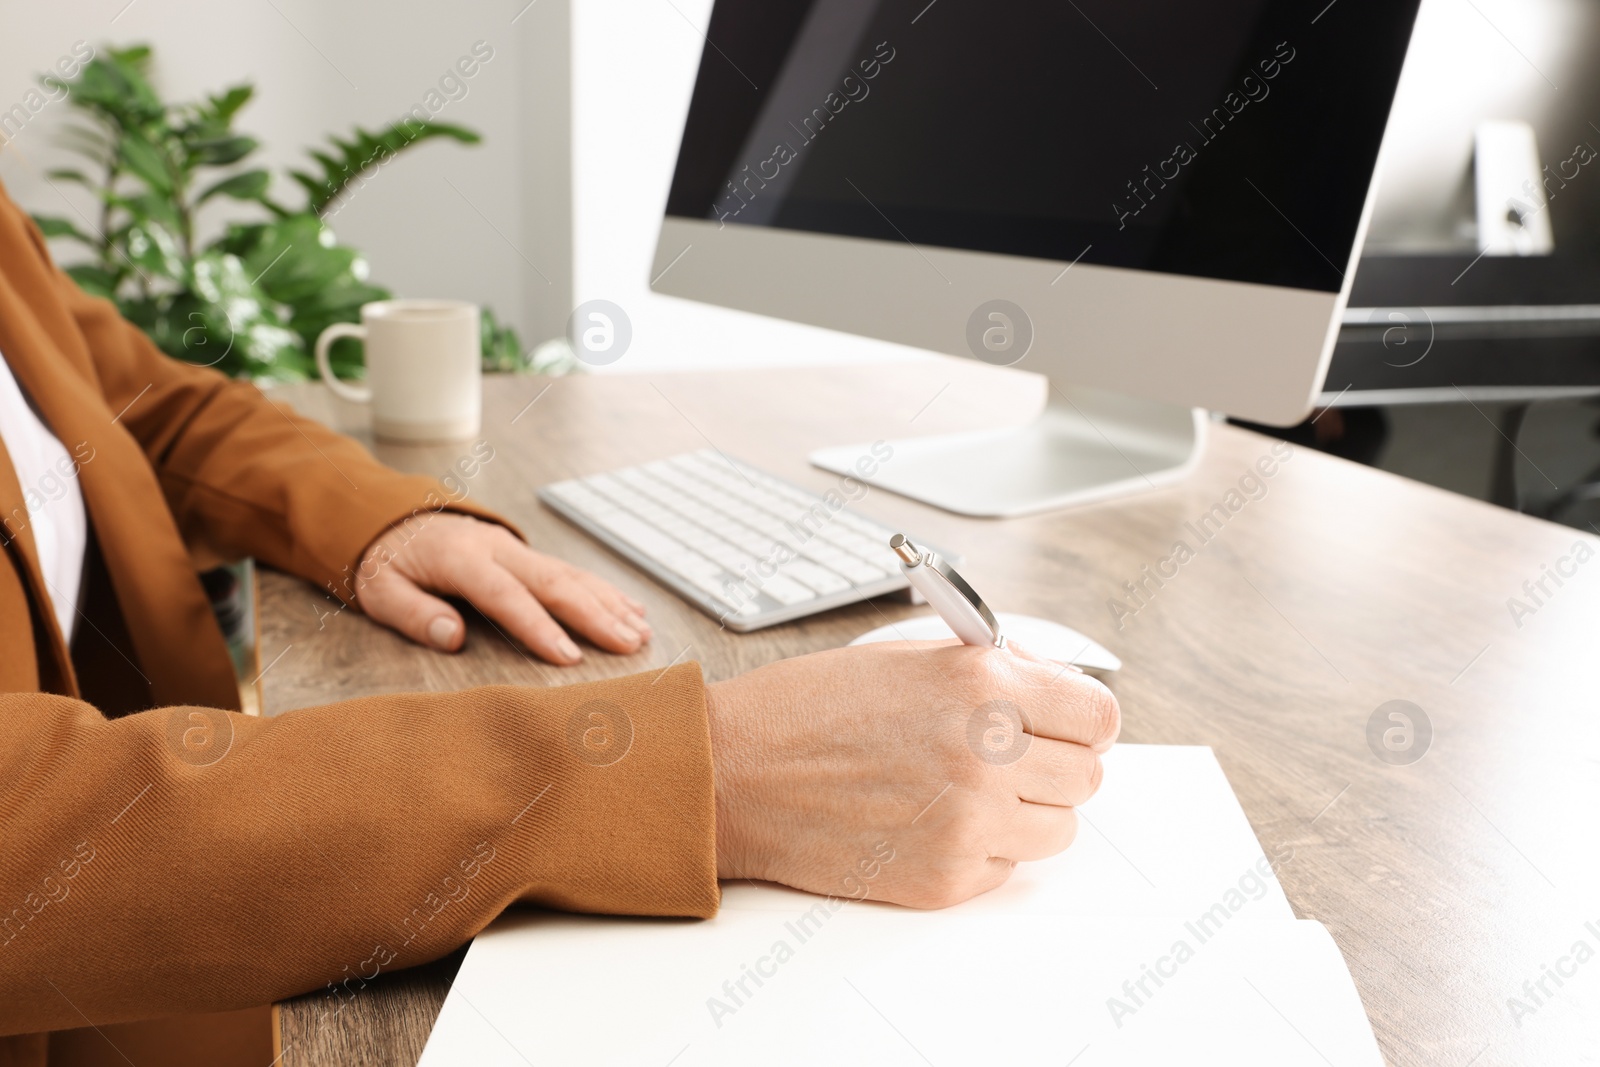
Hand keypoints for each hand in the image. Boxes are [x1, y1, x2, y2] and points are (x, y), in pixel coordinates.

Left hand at [353, 513, 650, 663]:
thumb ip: (413, 614)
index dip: (539, 627)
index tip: (570, 657)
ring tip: (640, 632)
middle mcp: (496, 549)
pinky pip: (569, 571)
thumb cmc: (385, 561)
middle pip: (553, 582)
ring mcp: (514, 548)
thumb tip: (450, 637)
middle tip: (630, 644)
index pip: (506, 596)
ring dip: (608, 603)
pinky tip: (629, 608)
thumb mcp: (380, 589)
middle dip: (596, 615)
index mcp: (460, 559)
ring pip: (570, 574)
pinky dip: (603, 590)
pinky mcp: (523, 553)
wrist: (389, 516)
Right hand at [705, 640, 1118, 908]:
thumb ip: (993, 671)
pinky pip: (1006, 868)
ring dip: (1024, 810)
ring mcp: (968, 824)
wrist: (734, 774)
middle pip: (1087, 777)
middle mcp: (986, 754)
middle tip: (1010, 756)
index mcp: (982, 684)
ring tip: (964, 789)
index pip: (1099, 714)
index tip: (1065, 723)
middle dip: (1054, 763)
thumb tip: (1054, 691)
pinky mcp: (945, 878)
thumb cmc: (808, 708)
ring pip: (1056, 829)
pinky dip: (981, 848)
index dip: (1081, 719)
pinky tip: (928, 819)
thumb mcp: (910, 657)